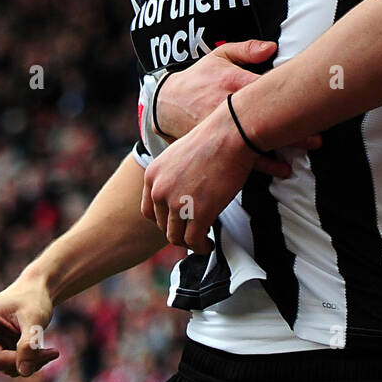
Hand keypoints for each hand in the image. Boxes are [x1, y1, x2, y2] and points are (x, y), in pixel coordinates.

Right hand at [0, 279, 58, 381]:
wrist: (37, 292)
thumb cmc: (33, 299)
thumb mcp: (35, 317)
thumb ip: (29, 343)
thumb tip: (24, 372)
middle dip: (25, 360)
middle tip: (53, 353)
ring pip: (7, 368)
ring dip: (31, 363)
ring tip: (51, 351)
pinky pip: (13, 368)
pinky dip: (31, 363)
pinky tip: (45, 352)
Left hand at [141, 98, 269, 252]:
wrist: (231, 134)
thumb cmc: (213, 139)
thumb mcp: (179, 153)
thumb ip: (172, 174)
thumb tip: (181, 191)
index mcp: (152, 175)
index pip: (149, 210)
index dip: (164, 219)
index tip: (178, 221)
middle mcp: (159, 190)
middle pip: (162, 225)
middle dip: (178, 230)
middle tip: (194, 230)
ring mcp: (177, 203)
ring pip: (176, 237)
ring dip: (189, 241)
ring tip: (202, 241)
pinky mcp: (198, 214)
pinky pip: (194, 242)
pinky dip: (201, 247)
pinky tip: (209, 244)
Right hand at [154, 39, 319, 176]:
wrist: (166, 104)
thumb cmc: (198, 77)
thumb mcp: (218, 56)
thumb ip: (246, 49)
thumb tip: (273, 47)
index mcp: (231, 82)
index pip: (264, 87)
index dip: (287, 94)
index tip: (311, 99)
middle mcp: (227, 107)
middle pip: (263, 117)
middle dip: (291, 127)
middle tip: (318, 135)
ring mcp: (220, 130)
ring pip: (254, 141)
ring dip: (281, 147)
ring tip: (305, 151)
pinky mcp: (214, 147)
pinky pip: (240, 158)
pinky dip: (263, 165)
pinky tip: (282, 169)